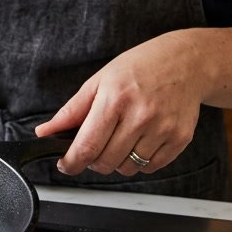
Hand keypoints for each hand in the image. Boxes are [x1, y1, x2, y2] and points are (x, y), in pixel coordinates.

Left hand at [35, 31, 207, 176]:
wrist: (186, 62)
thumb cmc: (139, 68)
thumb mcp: (98, 82)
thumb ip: (71, 111)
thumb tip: (45, 132)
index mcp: (115, 99)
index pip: (87, 145)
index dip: (71, 162)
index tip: (65, 165)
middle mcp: (141, 115)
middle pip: (105, 162)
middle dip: (92, 161)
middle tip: (93, 147)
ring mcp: (163, 129)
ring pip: (128, 168)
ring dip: (116, 162)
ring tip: (119, 139)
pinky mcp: (180, 139)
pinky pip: (150, 167)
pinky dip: (139, 162)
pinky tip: (138, 141)